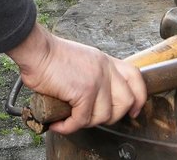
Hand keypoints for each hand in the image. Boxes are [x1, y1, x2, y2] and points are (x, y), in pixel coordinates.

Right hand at [6, 23, 146, 133]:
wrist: (37, 50)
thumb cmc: (50, 56)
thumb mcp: (82, 60)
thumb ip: (93, 74)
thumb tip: (94, 98)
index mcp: (105, 61)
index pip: (135, 77)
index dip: (139, 97)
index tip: (134, 111)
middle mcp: (105, 70)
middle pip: (126, 101)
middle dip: (112, 117)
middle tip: (92, 119)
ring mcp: (96, 80)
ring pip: (104, 115)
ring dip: (85, 122)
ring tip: (70, 119)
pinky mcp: (83, 91)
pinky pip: (81, 120)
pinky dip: (68, 126)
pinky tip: (58, 123)